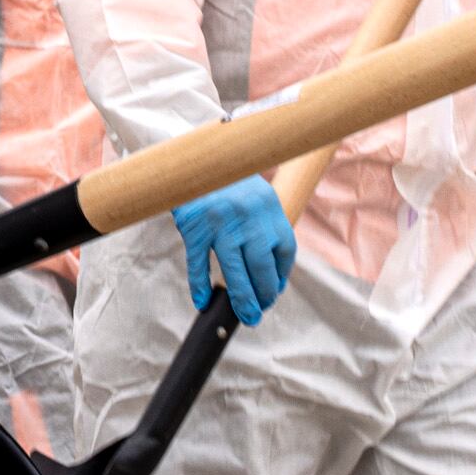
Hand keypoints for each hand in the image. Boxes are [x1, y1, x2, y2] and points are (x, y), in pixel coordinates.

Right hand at [173, 176, 294, 323]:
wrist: (190, 157)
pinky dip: (199, 285)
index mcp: (269, 205)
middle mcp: (248, 215)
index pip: (285, 250)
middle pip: (262, 266)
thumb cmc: (224, 179)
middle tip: (259, 311)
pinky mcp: (195, 228)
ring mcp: (221, 223)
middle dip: (263, 294)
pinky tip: (202, 302)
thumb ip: (262, 223)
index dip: (281, 275)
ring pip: (234, 272)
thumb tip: (268, 270)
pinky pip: (199, 264)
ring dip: (241, 299)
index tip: (274, 290)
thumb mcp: (253, 192)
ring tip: (246, 317)